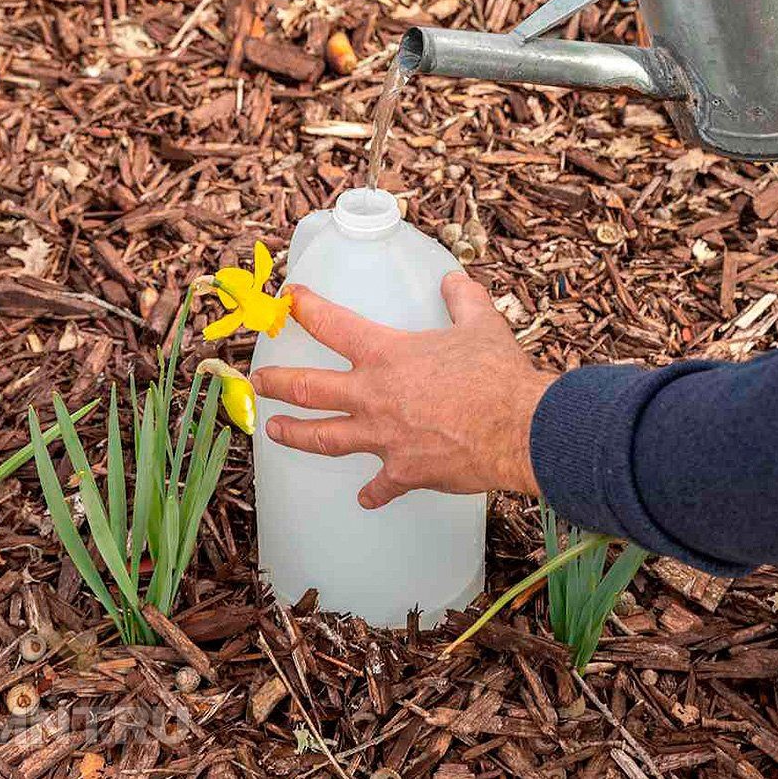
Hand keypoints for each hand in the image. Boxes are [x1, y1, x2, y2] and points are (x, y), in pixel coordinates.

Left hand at [250, 273, 555, 508]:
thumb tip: (453, 280)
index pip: (333, 325)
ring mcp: (384, 437)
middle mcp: (374, 395)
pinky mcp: (404, 472)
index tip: (288, 301)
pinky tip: (365, 497)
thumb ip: (462, 299)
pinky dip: (373, 493)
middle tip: (260, 381)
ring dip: (294, 435)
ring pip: (324, 438)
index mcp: (388, 354)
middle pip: (309, 389)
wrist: (518, 428)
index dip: (305, 309)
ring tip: (274, 431)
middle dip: (278, 383)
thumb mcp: (480, 324)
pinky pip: (380, 486)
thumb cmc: (497, 374)